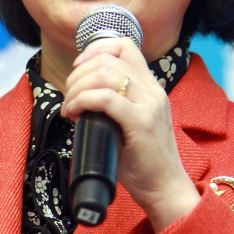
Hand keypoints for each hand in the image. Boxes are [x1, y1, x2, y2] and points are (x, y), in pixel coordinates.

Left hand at [61, 37, 200, 231]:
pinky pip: (105, 98)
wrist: (164, 187)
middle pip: (107, 60)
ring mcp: (149, 104)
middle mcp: (152, 89)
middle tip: (68, 96)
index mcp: (151, 85)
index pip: (124, 46)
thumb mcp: (131, 122)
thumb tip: (80, 98)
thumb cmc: (142, 160)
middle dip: (77, 74)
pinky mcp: (141, 122)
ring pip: (104, 74)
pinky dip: (82, 101)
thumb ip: (115, 105)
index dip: (95, 49)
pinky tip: (73, 113)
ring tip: (69, 107)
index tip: (78, 67)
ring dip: (77, 88)